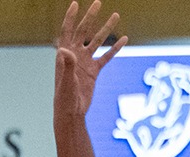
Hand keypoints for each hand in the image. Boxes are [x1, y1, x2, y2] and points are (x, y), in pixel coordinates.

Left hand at [54, 0, 125, 117]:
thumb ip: (67, 64)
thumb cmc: (65, 97)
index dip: (70, 17)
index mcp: (64, 54)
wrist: (72, 112)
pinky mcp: (94, 71)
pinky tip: (124, 39)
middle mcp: (75, 55)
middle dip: (90, 17)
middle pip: (83, 31)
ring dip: (106, 28)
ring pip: (97, 41)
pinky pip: (106, 57)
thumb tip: (65, 49)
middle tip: (98, 2)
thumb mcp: (66, 80)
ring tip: (116, 15)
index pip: (67, 31)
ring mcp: (85, 62)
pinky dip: (115, 48)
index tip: (75, 3)